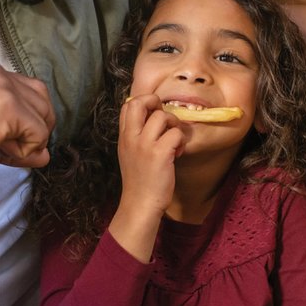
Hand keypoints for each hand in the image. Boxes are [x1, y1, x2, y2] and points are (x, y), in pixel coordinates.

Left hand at [0, 67, 54, 166]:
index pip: (39, 137)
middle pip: (46, 117)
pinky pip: (31, 85)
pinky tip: (17, 111)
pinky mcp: (2, 71)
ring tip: (17, 130)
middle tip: (11, 144)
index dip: (24, 152)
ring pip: (43, 99)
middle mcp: (10, 88)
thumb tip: (43, 157)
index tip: (6, 155)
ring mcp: (6, 76)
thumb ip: (18, 154)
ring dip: (36, 118)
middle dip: (34, 135)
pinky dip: (30, 100)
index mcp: (7, 109)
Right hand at [109, 94, 184, 262]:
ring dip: (175, 126)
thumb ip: (137, 136)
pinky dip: (181, 141)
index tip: (155, 113)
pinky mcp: (160, 153)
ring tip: (174, 141)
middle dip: (157, 103)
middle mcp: (132, 137)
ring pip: (164, 116)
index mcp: (124, 136)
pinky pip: (176, 134)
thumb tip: (154, 118)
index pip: (128, 104)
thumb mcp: (131, 154)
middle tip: (165, 120)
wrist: (140, 204)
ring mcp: (145, 145)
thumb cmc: (140, 180)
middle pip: (141, 102)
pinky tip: (177, 153)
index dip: (144, 101)